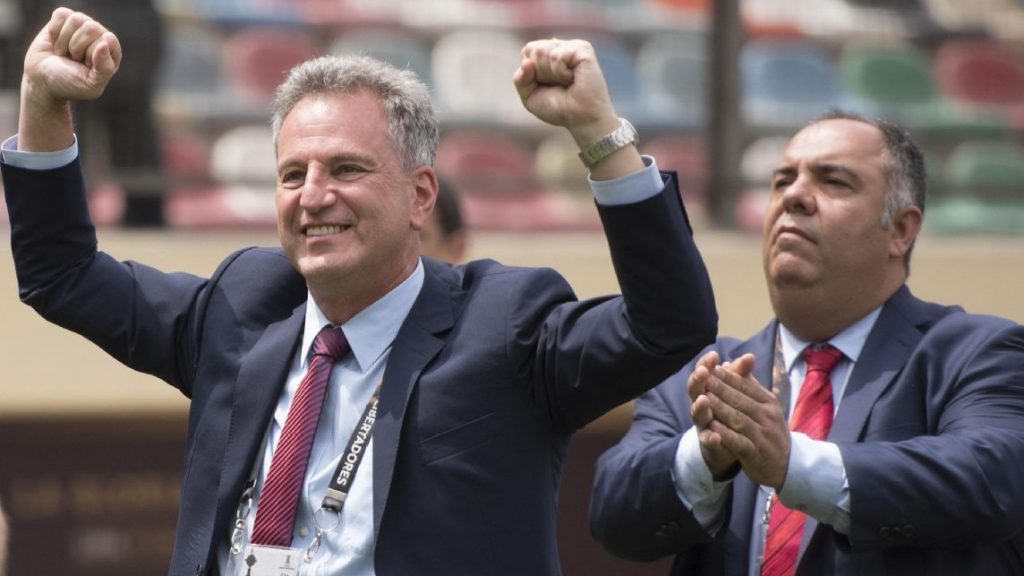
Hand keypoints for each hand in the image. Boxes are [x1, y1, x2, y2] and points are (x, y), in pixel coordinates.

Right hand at [23, 8, 121, 106]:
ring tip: (64, 53)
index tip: (86, 66)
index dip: (92, 54)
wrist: (43, 81)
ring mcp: (81, 26)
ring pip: (76, 19)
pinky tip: (55, 42)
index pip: (108, 39)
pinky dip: (54, 31)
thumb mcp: (91, 84)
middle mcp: (99, 35)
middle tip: (73, 59)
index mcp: (112, 51)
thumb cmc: (70, 84)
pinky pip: (61, 14)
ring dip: (65, 41)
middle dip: (77, 47)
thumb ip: (104, 68)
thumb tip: (106, 42)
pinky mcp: (63, 20)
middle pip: (91, 27)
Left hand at [512, 39, 619, 145]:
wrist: (581, 119)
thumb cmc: (559, 108)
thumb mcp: (530, 97)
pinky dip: (560, 73)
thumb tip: (527, 63)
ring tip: (567, 82)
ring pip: (541, 51)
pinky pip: (556, 56)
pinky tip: (573, 78)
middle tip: (558, 85)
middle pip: (532, 49)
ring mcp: (573, 46)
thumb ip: (520, 79)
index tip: (547, 85)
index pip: (527, 51)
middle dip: (540, 73)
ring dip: (550, 74)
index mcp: (549, 53)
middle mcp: (561, 46)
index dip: (531, 73)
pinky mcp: (583, 49)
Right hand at [688, 351, 739, 479]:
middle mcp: (702, 405)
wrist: (731, 446)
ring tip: (703, 399)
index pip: (704, 373)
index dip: (706, 364)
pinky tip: (715, 436)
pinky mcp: (708, 442)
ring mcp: (703, 423)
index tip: (713, 354)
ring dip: (699, 407)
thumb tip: (750, 356)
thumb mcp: (737, 392)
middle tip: (702, 371)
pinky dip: (711, 438)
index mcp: (708, 389)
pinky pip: (707, 440)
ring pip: (698, 414)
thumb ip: (741, 376)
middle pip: (696, 390)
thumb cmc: (731, 412)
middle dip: (698, 380)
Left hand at [703, 353, 790, 488]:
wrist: (787, 464)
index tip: (712, 367)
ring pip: (738, 418)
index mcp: (769, 402)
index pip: (747, 386)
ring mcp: (762, 435)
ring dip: (720, 408)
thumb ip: (750, 385)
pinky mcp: (755, 453)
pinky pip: (738, 441)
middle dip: (721, 388)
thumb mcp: (765, 406)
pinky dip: (725, 433)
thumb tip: (738, 361)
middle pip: (741, 400)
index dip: (729, 377)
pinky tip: (712, 426)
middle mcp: (767, 416)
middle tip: (704, 377)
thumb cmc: (770, 430)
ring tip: (704, 398)